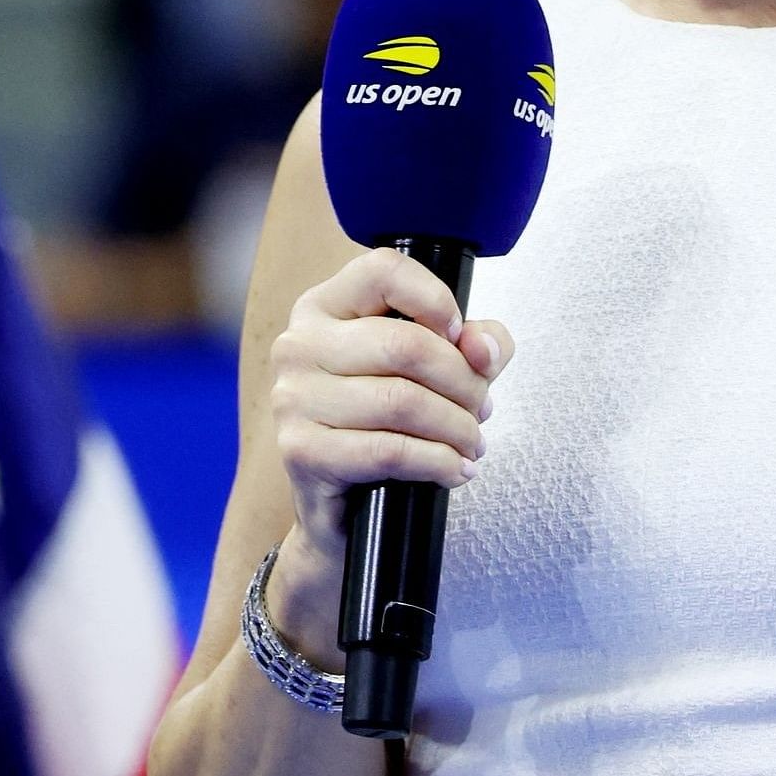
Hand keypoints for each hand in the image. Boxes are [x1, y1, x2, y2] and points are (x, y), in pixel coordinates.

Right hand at [261, 247, 513, 664]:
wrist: (344, 504)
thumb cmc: (389, 424)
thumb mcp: (436, 371)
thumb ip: (475, 343)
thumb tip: (483, 347)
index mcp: (324, 308)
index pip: (382, 270)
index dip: (437, 301)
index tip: (461, 339)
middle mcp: (298, 344)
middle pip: (407, 345)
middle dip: (465, 385)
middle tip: (480, 412)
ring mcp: (293, 398)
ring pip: (404, 402)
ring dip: (458, 430)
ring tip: (471, 445)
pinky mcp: (301, 449)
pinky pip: (390, 450)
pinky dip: (439, 464)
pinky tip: (455, 470)